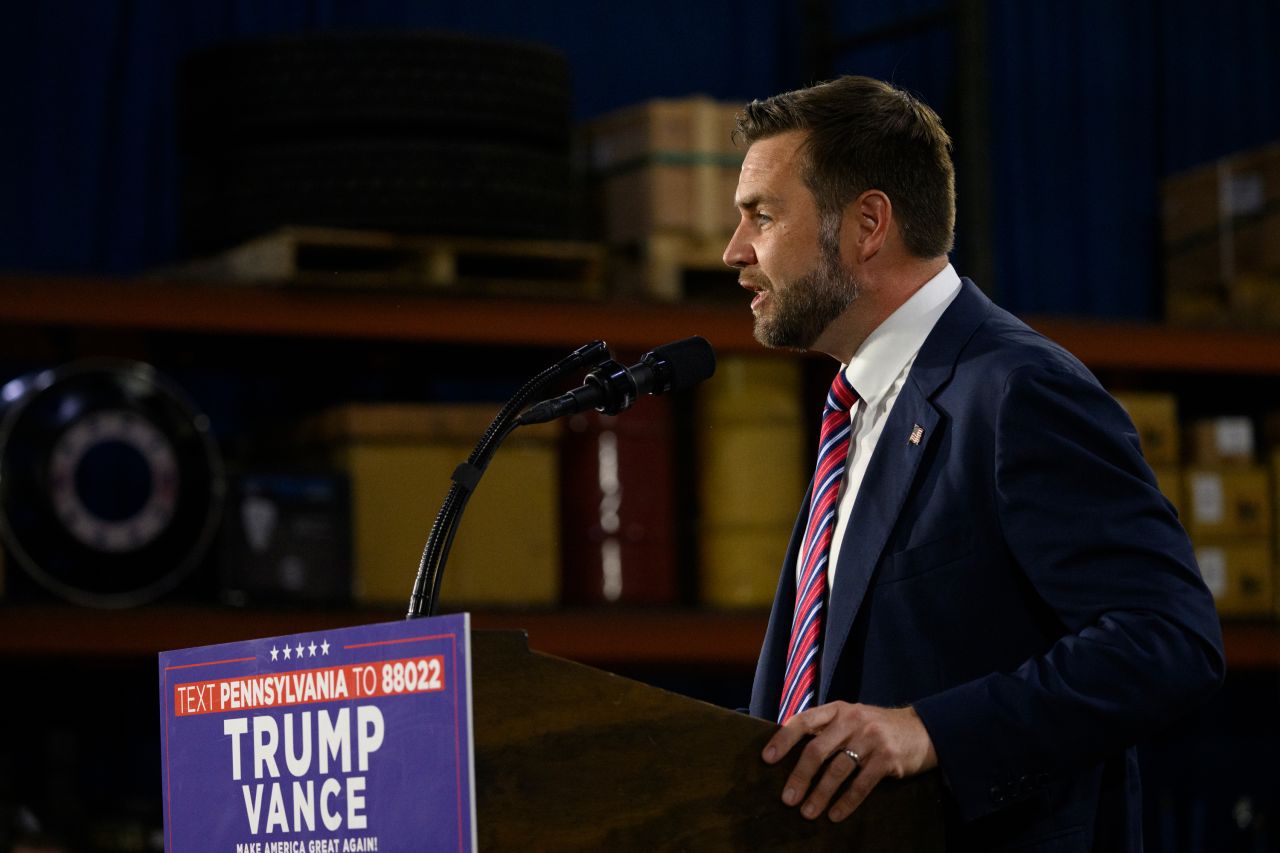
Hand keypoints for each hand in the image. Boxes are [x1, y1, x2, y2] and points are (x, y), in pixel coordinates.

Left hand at [762, 702, 936, 821]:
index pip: (804, 721)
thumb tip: (790, 751)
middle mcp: (853, 720)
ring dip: (820, 794)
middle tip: (787, 799)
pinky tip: (835, 814)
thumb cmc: (877, 727)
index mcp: (838, 710)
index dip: (783, 739)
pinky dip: (847, 802)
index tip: (767, 758)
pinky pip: (862, 784)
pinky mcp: (888, 759)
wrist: (923, 729)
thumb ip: (827, 729)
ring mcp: (871, 739)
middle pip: (817, 750)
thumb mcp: (852, 718)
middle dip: (800, 776)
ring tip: (808, 813)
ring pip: (838, 770)